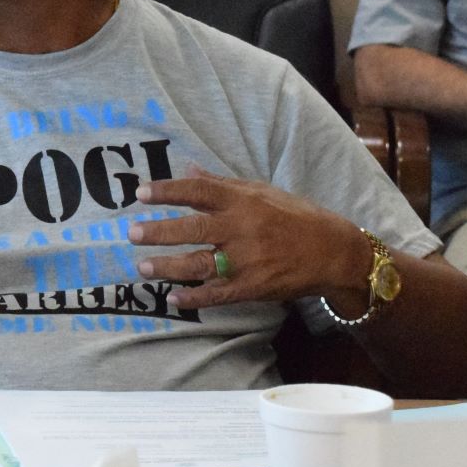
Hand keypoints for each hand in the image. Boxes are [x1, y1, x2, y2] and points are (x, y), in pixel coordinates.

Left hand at [128, 169, 375, 314]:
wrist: (333, 252)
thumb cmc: (294, 217)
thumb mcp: (261, 192)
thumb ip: (222, 184)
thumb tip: (189, 169)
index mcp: (243, 201)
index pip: (199, 191)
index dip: (169, 191)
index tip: (141, 193)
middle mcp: (242, 228)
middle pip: (194, 228)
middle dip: (160, 231)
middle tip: (133, 232)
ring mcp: (247, 260)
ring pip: (200, 263)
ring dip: (169, 266)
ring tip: (143, 266)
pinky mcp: (253, 287)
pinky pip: (218, 293)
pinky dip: (195, 296)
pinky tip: (173, 297)